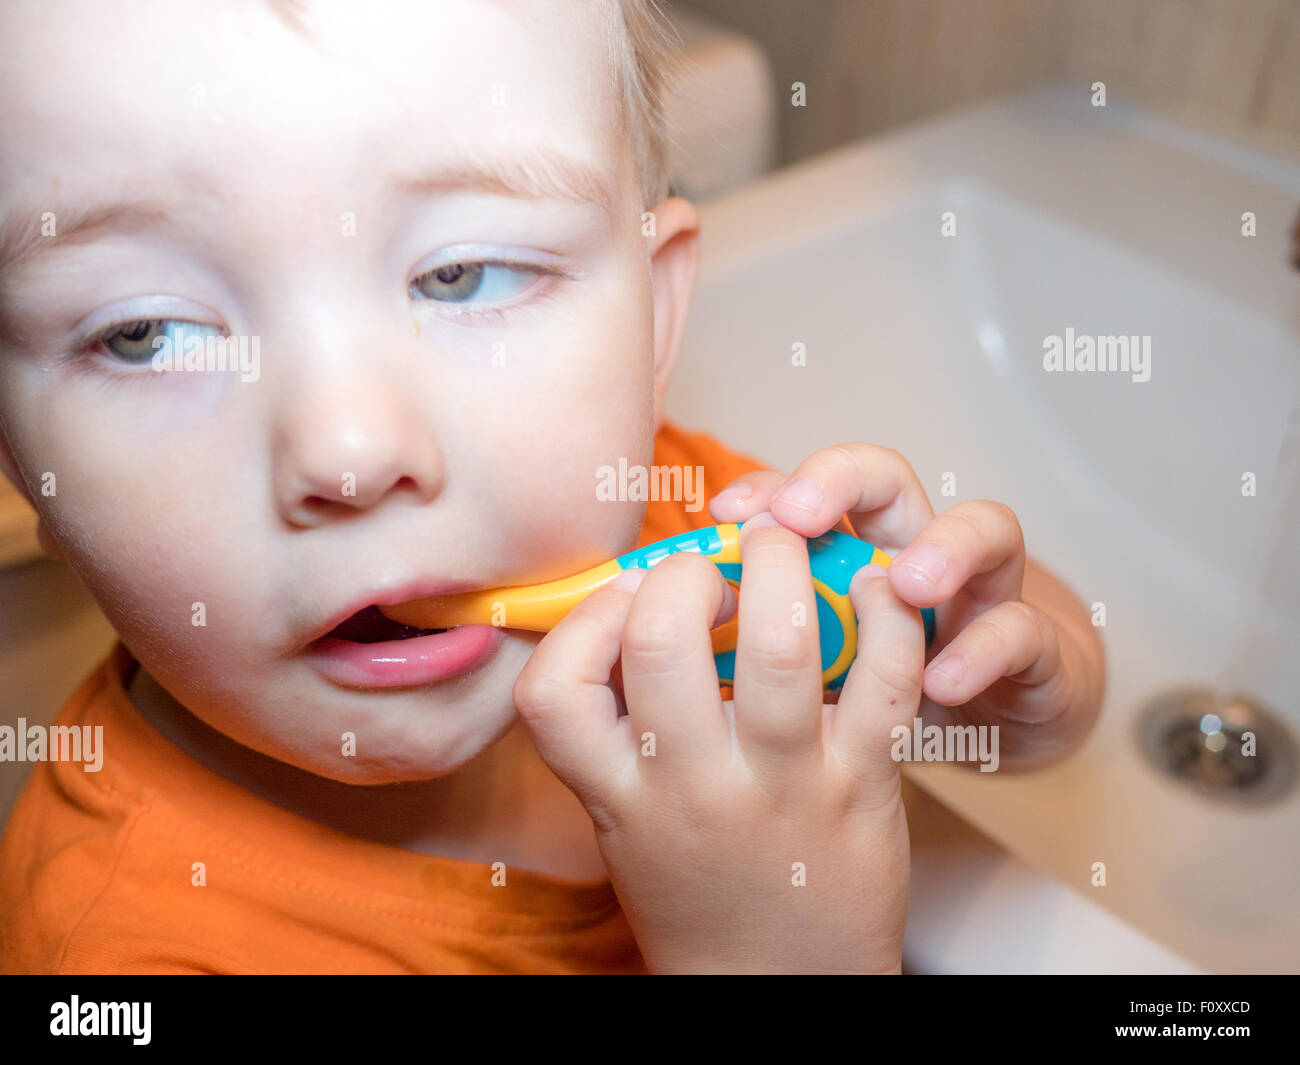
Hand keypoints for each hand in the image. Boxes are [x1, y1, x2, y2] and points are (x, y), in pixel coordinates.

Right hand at [513, 515, 922, 973]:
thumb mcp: (622, 814)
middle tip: (713, 564)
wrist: (778, 986)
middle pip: (664, 640)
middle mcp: (691, 786)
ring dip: (783, 565)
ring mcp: (782, 785)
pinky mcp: (861, 784)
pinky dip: (885, 614)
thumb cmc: (697, 887)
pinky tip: (870, 587)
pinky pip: (881, 678)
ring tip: (786, 545)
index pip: (553, 689)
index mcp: (617, 792)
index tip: (628, 595)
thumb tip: (635, 596)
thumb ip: (615, 723)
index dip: (585, 617)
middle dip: (687, 568)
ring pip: (782, 644)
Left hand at [710, 443, 1104, 769]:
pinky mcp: (1035, 649)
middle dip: (838, 483)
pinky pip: (1020, 632)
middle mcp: (915, 550)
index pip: (806, 490)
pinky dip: (985, 649)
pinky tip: (944, 680)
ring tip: (905, 584)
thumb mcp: (808, 666)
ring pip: (984, 528)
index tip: (720, 511)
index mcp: (852, 549)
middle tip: (795, 519)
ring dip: (943, 548)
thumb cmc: (877, 693)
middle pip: (886, 477)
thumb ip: (745, 634)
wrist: (987, 731)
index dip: (765, 487)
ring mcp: (981, 591)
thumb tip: (654, 624)